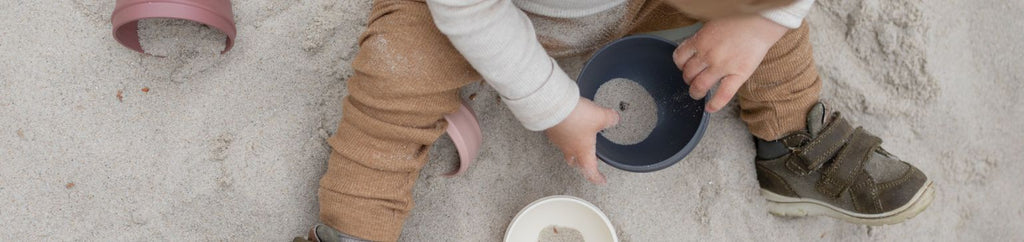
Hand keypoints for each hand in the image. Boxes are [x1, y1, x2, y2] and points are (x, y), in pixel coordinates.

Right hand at [544, 98, 618, 184]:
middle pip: (576, 162)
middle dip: (584, 162)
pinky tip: (569, 126)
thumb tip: (614, 118)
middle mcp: (570, 149)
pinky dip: (565, 134)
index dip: (597, 178)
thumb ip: (610, 119)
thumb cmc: (576, 117)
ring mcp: (559, 140)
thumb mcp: (601, 117)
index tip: (601, 180)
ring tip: (580, 139)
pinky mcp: (552, 130)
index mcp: (583, 152)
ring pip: (567, 149)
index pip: (591, 172)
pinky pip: (559, 136)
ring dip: (573, 147)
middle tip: (590, 159)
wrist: (554, 107)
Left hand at [673, 15, 788, 111]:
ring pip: (700, 86)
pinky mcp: (738, 75)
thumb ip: (702, 38)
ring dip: (695, 92)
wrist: (760, 21)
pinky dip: (714, 104)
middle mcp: (708, 55)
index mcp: (700, 41)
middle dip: (688, 79)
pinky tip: (710, 108)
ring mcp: (722, 67)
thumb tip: (695, 48)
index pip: (679, 58)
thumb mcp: (712, 24)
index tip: (684, 67)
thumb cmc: (738, 19)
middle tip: (692, 80)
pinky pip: (723, 95)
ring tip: (697, 93)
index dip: (680, 65)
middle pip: (688, 74)